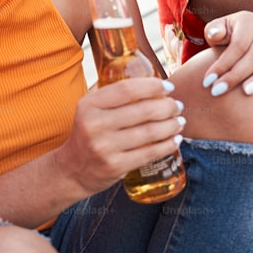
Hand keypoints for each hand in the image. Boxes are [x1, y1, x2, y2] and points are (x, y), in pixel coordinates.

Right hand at [56, 78, 183, 195]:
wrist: (72, 170)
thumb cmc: (88, 133)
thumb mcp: (90, 110)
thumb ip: (112, 95)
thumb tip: (150, 82)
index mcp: (89, 105)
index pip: (126, 89)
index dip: (152, 86)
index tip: (169, 86)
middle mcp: (94, 125)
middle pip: (142, 111)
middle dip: (167, 106)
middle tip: (178, 105)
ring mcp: (104, 147)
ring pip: (149, 132)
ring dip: (171, 125)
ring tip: (180, 121)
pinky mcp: (115, 166)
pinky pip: (149, 153)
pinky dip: (167, 145)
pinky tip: (176, 140)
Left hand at [200, 11, 252, 95]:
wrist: (241, 38)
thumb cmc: (225, 36)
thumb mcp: (216, 29)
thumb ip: (213, 30)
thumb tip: (214, 35)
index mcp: (249, 21)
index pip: (238, 44)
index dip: (223, 63)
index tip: (208, 81)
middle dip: (236, 75)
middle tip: (219, 90)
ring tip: (247, 92)